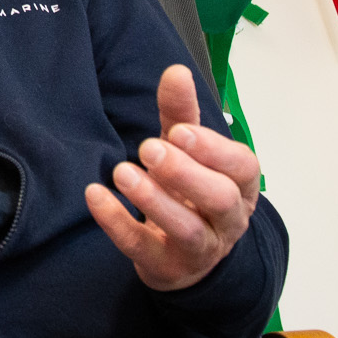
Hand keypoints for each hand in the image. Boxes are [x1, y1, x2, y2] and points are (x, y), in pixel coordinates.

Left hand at [84, 64, 260, 290]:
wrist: (183, 256)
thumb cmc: (190, 191)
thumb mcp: (188, 151)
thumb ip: (182, 115)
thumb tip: (176, 71)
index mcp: (240, 185)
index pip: (242, 167)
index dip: (214, 150)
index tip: (180, 131)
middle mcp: (227, 219)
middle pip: (220, 199)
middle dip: (185, 172)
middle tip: (148, 148)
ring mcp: (199, 248)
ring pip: (187, 229)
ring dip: (154, 200)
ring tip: (123, 172)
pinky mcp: (164, 265)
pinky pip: (142, 248)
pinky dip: (117, 222)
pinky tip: (95, 196)